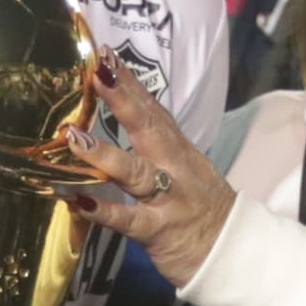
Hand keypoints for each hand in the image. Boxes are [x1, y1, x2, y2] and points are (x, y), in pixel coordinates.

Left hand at [67, 55, 237, 284]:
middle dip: (122, 99)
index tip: (106, 54)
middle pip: (148, 128)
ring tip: (74, 138)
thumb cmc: (197, 208)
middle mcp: (174, 168)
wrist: (230, 252)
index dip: (130, 81)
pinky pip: (130, 219)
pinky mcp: (161, 230)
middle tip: (95, 73)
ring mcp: (169, 198)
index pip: (152, 109)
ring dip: (105, 154)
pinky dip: (105, 210)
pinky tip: (79, 200)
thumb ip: (154, 145)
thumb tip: (125, 115)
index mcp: (177, 150)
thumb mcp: (182, 169)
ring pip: (136, 173)